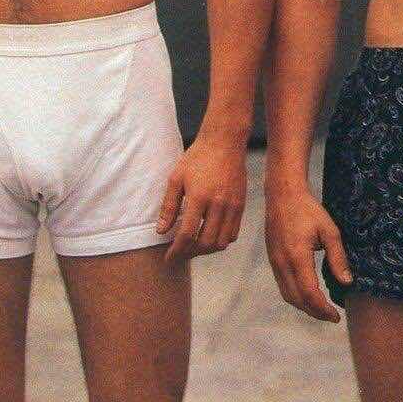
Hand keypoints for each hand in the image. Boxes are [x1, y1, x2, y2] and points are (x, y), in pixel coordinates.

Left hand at [157, 135, 245, 261]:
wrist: (225, 143)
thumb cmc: (197, 158)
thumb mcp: (176, 179)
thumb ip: (169, 207)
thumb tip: (161, 231)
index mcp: (199, 198)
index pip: (186, 235)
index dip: (176, 250)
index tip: (168, 258)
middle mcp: (218, 205)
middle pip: (205, 243)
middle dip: (190, 253)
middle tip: (179, 253)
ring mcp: (233, 206)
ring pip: (221, 242)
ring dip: (206, 250)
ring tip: (193, 247)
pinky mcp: (241, 206)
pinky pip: (233, 233)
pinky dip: (220, 241)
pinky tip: (209, 236)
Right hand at [265, 183, 350, 322]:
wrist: (282, 196)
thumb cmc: (309, 210)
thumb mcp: (330, 231)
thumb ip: (338, 258)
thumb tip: (347, 282)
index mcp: (298, 257)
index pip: (309, 293)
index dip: (323, 309)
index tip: (336, 316)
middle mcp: (282, 263)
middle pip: (297, 300)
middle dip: (315, 312)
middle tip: (332, 317)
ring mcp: (275, 263)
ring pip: (287, 295)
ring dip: (304, 307)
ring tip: (322, 310)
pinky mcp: (272, 260)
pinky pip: (282, 286)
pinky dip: (296, 297)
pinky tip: (308, 295)